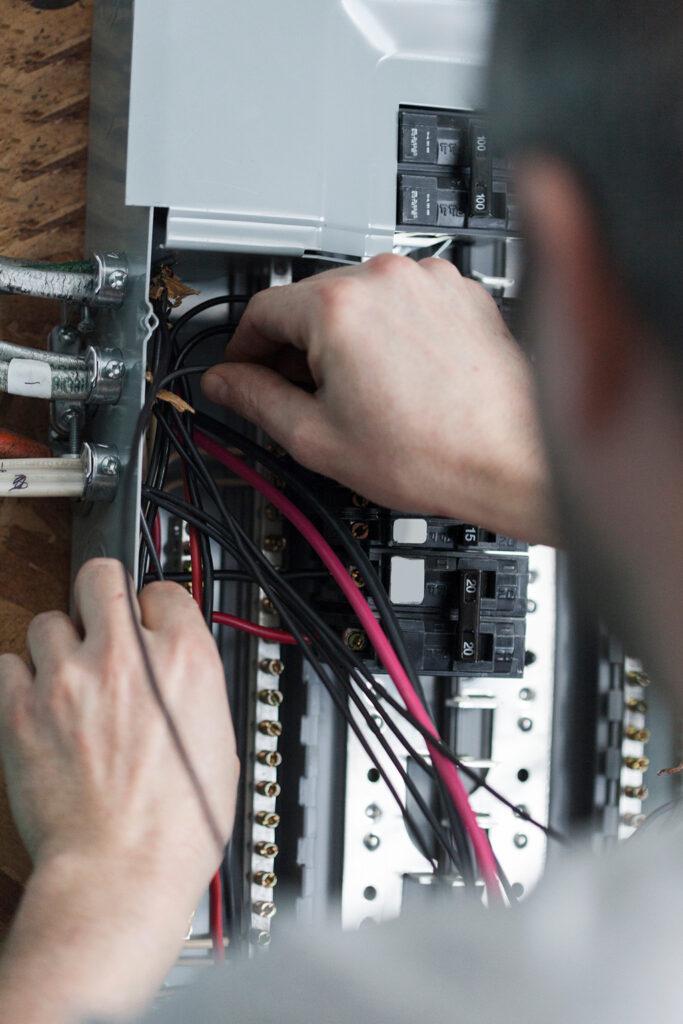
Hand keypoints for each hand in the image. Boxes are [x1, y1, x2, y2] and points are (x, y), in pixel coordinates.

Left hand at [0, 559, 237, 1020]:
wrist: (120, 873)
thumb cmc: (177, 827)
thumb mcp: (220, 743)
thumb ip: (192, 690)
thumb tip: (176, 675)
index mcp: (184, 661)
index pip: (165, 591)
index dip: (156, 607)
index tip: (150, 620)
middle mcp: (125, 657)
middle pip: (100, 576)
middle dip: (101, 592)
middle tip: (101, 617)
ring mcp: (68, 679)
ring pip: (48, 620)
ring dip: (59, 642)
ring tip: (68, 674)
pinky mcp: (21, 709)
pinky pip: (7, 664)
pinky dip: (20, 678)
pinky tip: (38, 700)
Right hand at [202, 255, 555, 544]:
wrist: (512, 459)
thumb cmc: (434, 453)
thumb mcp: (318, 438)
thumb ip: (258, 401)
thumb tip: (226, 383)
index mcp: (340, 307)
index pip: (261, 309)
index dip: (243, 348)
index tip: (244, 370)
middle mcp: (385, 279)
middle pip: (310, 301)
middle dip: (296, 347)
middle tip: (300, 395)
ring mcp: (429, 281)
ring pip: (358, 300)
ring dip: (344, 338)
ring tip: (360, 394)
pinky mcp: (460, 293)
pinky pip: (403, 302)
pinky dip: (390, 332)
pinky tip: (397, 378)